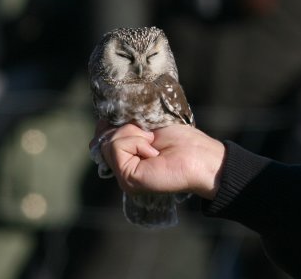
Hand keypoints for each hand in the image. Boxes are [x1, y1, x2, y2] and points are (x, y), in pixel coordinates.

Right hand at [92, 123, 224, 199]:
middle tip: (151, 137)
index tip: (128, 122)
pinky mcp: (128, 178)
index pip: (102, 139)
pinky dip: (137, 142)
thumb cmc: (180, 140)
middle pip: (104, 138)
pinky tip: (153, 152)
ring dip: (134, 135)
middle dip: (127, 128)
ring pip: (109, 142)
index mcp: (127, 156)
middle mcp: (122, 167)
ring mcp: (124, 175)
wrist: (199, 156)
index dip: (109, 126)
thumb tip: (101, 123)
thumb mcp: (145, 128)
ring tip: (153, 144)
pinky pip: (117, 148)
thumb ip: (124, 128)